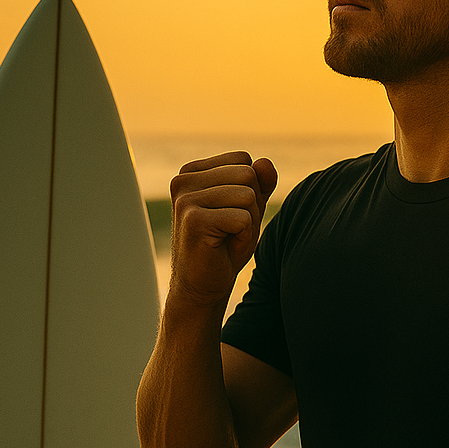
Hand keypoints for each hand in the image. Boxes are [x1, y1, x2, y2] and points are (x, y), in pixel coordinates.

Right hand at [167, 151, 277, 309]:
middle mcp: (183, 179)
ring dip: (248, 222)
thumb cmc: (225, 246)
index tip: (230, 214)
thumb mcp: (249, 208)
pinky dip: (243, 236)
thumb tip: (265, 162)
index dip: (250, 190)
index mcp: (192, 171)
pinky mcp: (193, 220)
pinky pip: (242, 218)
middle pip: (248, 175)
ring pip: (247, 195)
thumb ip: (260, 183)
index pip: (244, 161)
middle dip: (251, 206)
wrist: (202, 286)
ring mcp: (185, 199)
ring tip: (226, 237)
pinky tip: (222, 247)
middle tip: (230, 229)